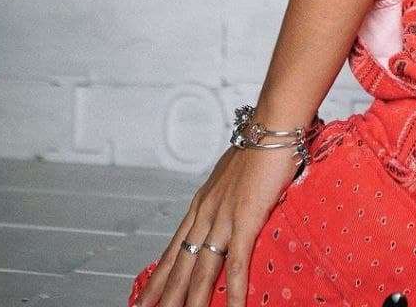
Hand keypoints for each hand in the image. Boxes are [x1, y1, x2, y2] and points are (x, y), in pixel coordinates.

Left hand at [130, 141, 301, 306]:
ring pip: (201, 270)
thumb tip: (236, 206)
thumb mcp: (236, 174)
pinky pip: (236, 263)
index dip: (158, 277)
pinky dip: (233, 291)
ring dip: (191, 302)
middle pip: (179, 265)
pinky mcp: (245, 219)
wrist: (272, 126)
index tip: (143, 299)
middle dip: (163, 296)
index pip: (173, 248)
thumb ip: (230, 195)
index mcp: (202, 203)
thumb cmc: (260, 144)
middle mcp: (206, 213)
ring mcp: (223, 217)